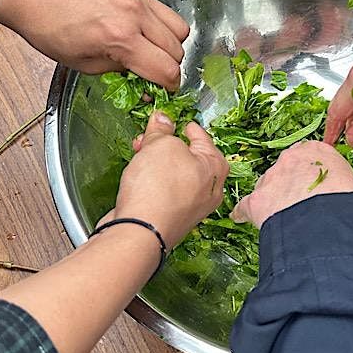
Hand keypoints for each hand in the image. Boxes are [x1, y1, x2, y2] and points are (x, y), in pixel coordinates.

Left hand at [0, 0, 189, 88]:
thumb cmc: (52, 31)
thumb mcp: (86, 65)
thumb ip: (121, 73)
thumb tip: (144, 80)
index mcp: (120, 38)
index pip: (166, 69)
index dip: (169, 85)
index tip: (164, 89)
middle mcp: (134, 15)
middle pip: (176, 49)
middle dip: (169, 66)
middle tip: (154, 73)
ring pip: (179, 29)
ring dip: (171, 45)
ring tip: (152, 52)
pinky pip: (165, 12)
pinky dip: (163, 27)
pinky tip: (146, 34)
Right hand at [100, 111, 228, 248]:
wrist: (138, 232)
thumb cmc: (158, 191)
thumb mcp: (161, 145)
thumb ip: (162, 131)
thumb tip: (162, 120)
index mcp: (215, 167)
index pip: (203, 138)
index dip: (188, 127)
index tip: (179, 122)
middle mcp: (207, 190)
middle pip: (187, 158)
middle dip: (166, 145)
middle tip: (150, 137)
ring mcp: (190, 207)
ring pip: (174, 176)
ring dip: (156, 162)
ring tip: (139, 154)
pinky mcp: (170, 218)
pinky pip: (163, 192)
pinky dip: (152, 182)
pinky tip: (138, 177)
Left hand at [231, 140, 352, 227]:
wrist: (330, 222)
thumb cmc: (348, 205)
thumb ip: (341, 185)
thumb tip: (345, 200)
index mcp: (317, 151)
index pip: (308, 156)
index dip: (310, 174)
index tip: (312, 185)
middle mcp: (290, 159)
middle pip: (285, 170)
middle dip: (290, 185)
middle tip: (300, 205)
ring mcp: (271, 178)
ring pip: (267, 187)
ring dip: (273, 200)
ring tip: (283, 219)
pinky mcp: (257, 201)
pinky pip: (246, 207)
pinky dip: (245, 214)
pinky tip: (245, 219)